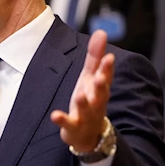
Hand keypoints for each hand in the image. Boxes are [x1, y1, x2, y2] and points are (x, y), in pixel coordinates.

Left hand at [50, 30, 114, 152]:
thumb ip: (95, 55)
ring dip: (83, 103)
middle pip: (100, 93)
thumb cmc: (90, 99)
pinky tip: (55, 115)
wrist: (89, 133)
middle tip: (99, 77)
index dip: (107, 68)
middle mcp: (96, 102)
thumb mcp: (91, 76)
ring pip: (87, 109)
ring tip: (80, 95)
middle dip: (100, 85)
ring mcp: (86, 116)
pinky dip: (62, 120)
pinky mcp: (74, 127)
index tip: (109, 57)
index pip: (105, 76)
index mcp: (99, 87)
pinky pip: (68, 123)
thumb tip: (101, 32)